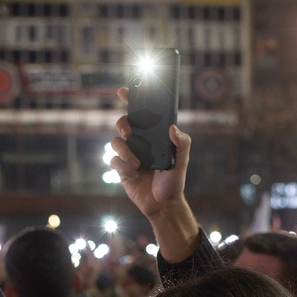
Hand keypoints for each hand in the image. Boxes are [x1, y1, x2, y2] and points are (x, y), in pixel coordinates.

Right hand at [110, 88, 191, 220]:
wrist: (163, 205)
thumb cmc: (173, 182)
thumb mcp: (182, 162)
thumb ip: (182, 144)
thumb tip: (172, 128)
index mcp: (153, 136)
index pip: (142, 114)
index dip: (132, 100)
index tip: (124, 91)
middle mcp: (140, 142)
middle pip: (123, 124)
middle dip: (123, 124)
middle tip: (129, 132)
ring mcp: (129, 155)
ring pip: (115, 142)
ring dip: (124, 151)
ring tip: (137, 164)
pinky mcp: (121, 169)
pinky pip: (114, 161)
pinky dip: (122, 167)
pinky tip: (133, 174)